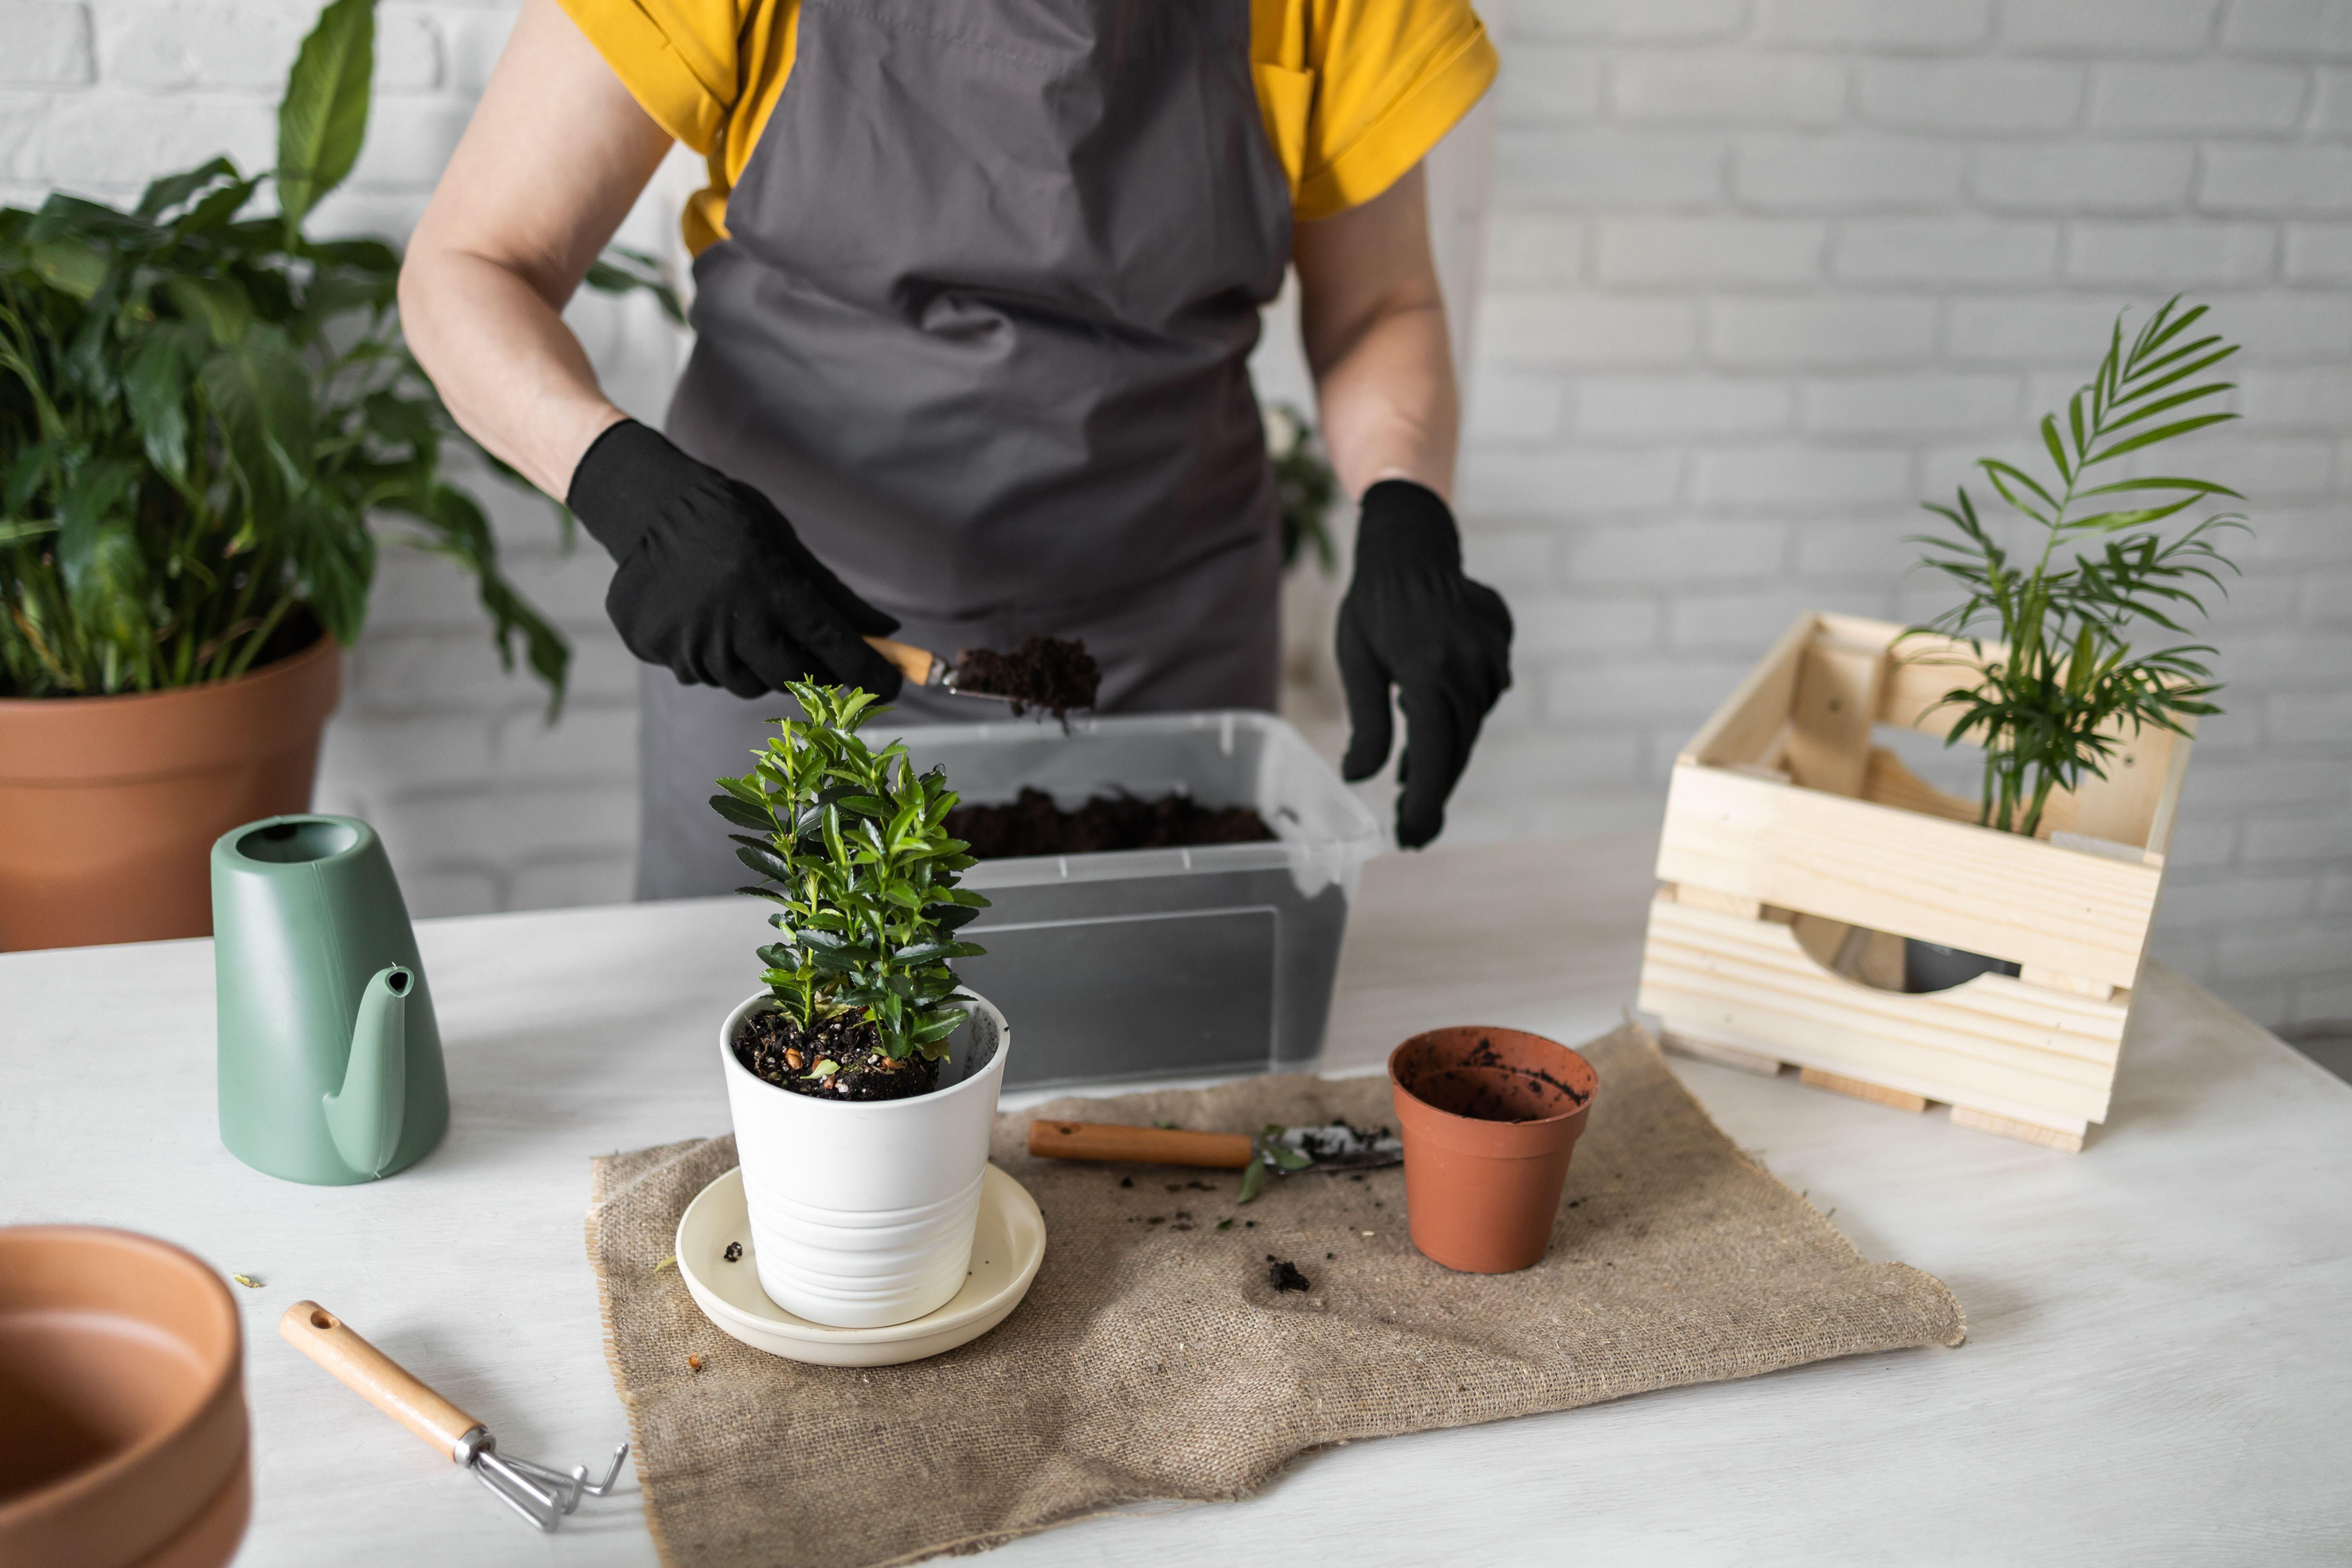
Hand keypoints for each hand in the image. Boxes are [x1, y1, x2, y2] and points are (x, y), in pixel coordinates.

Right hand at [566, 419, 903, 699]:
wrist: (648, 505)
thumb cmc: (730, 520)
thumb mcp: (786, 544)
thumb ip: (836, 597)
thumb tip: (888, 632)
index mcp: (771, 588)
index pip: (832, 645)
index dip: (867, 671)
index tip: (893, 685)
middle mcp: (733, 622)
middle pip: (788, 677)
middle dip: (805, 669)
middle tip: (806, 649)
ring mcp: (690, 640)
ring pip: (741, 682)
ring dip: (753, 663)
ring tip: (740, 619)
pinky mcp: (658, 648)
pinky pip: (698, 673)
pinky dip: (709, 655)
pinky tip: (700, 616)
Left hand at [1336, 480, 1511, 848]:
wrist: (1413, 546)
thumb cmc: (1373, 605)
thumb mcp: (1357, 662)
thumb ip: (1366, 723)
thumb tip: (1359, 778)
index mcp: (1428, 670)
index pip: (1435, 756)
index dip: (1425, 804)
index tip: (1412, 837)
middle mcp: (1469, 666)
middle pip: (1457, 749)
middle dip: (1434, 793)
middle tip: (1412, 829)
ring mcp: (1492, 655)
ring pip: (1470, 726)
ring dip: (1444, 754)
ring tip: (1413, 776)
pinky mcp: (1501, 646)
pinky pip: (1482, 697)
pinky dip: (1458, 716)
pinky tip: (1432, 719)